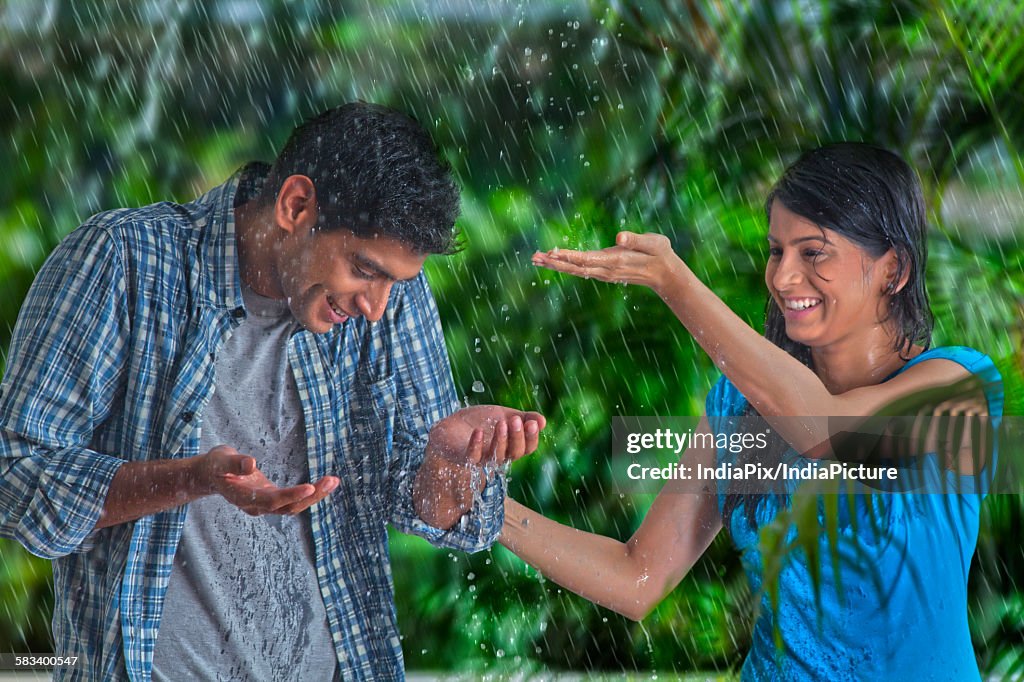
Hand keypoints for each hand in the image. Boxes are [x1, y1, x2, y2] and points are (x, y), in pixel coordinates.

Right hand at [199, 445, 338, 515]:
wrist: (210, 475)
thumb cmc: (216, 465)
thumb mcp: (221, 459)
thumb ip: (235, 463)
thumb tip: (251, 464)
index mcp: (244, 497)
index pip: (272, 500)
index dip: (291, 495)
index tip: (310, 487)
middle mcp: (257, 505)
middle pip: (288, 507)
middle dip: (311, 496)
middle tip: (332, 480)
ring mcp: (265, 504)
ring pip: (294, 506)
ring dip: (315, 495)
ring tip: (333, 481)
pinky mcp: (272, 498)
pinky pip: (294, 500)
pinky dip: (310, 493)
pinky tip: (324, 483)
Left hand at [426, 405, 545, 469]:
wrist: (452, 426)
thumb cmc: (481, 422)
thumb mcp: (505, 416)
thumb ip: (524, 418)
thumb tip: (543, 421)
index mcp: (511, 446)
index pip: (527, 447)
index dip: (532, 437)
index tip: (533, 422)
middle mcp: (499, 455)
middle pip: (515, 453)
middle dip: (518, 437)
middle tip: (517, 420)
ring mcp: (482, 458)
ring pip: (497, 456)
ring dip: (501, 440)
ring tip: (502, 423)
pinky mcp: (464, 458)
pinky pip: (472, 457)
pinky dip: (475, 444)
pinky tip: (478, 431)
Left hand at [531, 231, 684, 295]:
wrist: (665, 273)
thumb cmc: (659, 253)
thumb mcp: (653, 242)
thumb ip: (636, 239)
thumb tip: (620, 235)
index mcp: (615, 261)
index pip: (586, 259)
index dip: (568, 256)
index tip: (551, 252)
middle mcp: (606, 270)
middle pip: (575, 268)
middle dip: (554, 262)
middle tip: (534, 257)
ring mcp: (604, 273)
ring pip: (575, 270)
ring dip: (555, 265)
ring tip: (536, 259)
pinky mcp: (603, 272)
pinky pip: (580, 270)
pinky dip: (565, 266)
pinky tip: (554, 262)